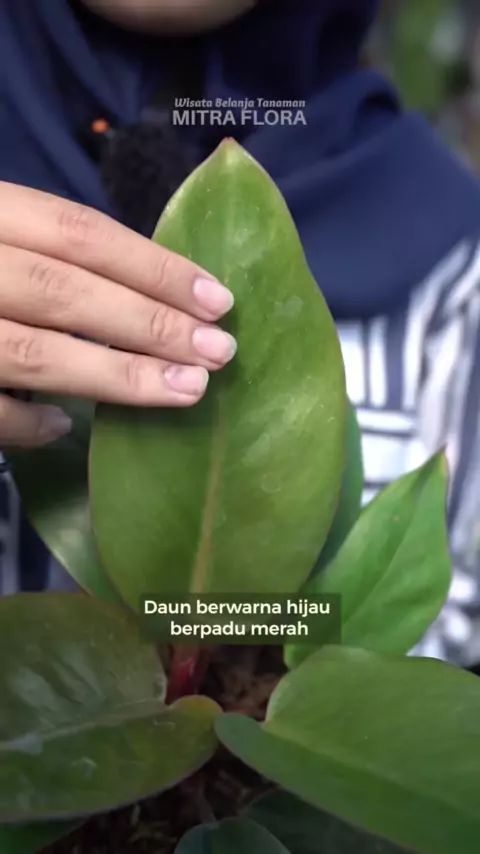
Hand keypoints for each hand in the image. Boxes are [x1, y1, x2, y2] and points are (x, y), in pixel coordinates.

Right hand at [0, 183, 235, 447]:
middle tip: (221, 353)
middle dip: (151, 324)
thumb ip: (39, 250)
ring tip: (184, 391)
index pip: (78, 232)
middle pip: (66, 293)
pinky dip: (28, 423)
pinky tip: (67, 425)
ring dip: (117, 378)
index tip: (218, 297)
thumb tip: (138, 295)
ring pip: (33, 354)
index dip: (154, 265)